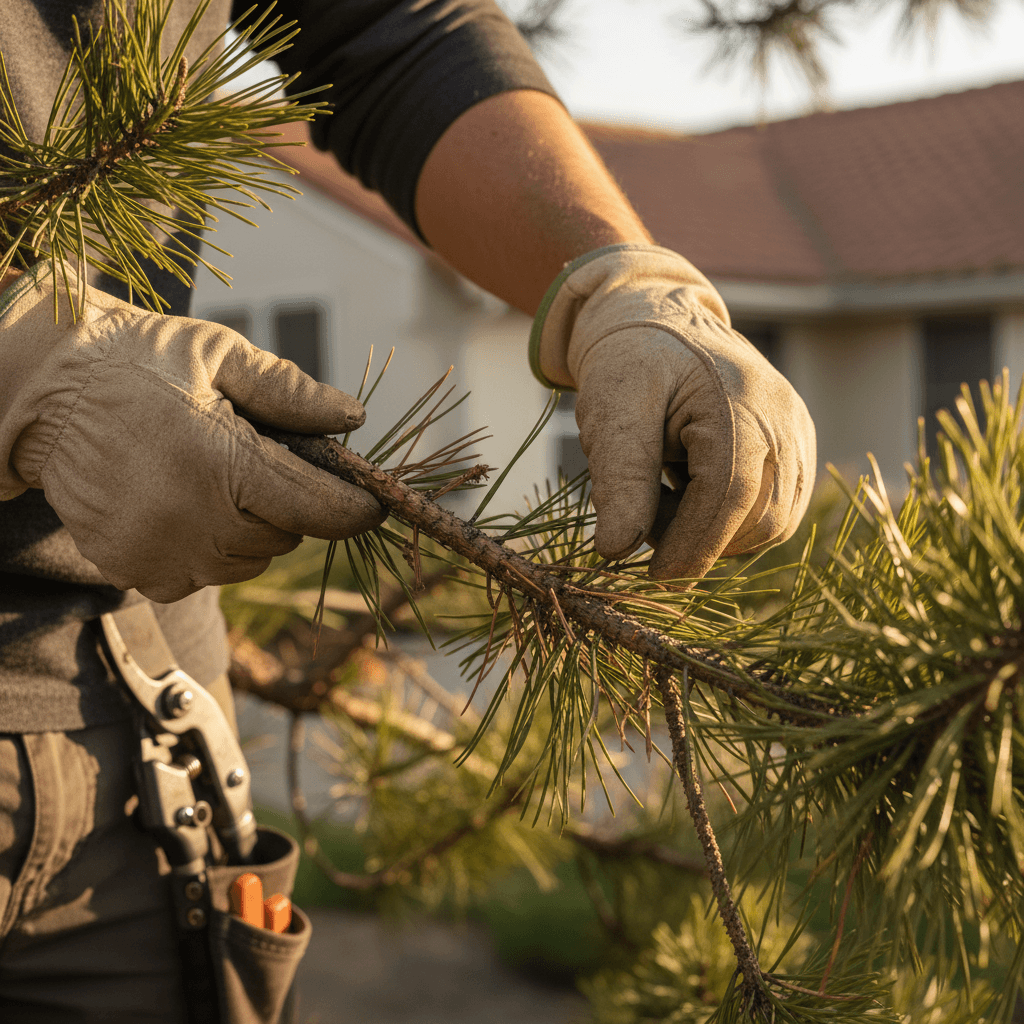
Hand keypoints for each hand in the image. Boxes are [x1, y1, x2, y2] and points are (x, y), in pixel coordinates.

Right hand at [0, 266, 382, 601]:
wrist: (42, 393)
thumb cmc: (138, 362)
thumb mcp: (219, 355)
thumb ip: (289, 391)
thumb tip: (353, 418)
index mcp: (223, 462)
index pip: (319, 509)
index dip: (355, 508)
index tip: (372, 502)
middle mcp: (193, 519)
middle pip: (285, 538)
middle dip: (287, 505)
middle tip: (257, 463)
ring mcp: (159, 552)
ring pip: (246, 563)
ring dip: (248, 532)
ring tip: (214, 481)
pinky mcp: (133, 570)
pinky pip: (199, 577)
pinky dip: (205, 550)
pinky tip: (180, 506)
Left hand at [531, 244, 815, 580]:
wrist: (659, 323)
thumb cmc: (630, 362)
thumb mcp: (611, 410)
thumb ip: (618, 479)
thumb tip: (616, 552)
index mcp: (741, 399)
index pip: (731, 494)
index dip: (693, 544)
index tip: (653, 575)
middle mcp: (785, 417)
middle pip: (760, 517)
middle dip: (700, 538)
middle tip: (644, 513)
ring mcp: (799, 434)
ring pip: (772, 523)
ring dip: (714, 531)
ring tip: (665, 491)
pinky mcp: (796, 450)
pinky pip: (774, 511)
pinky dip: (730, 520)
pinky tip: (689, 490)